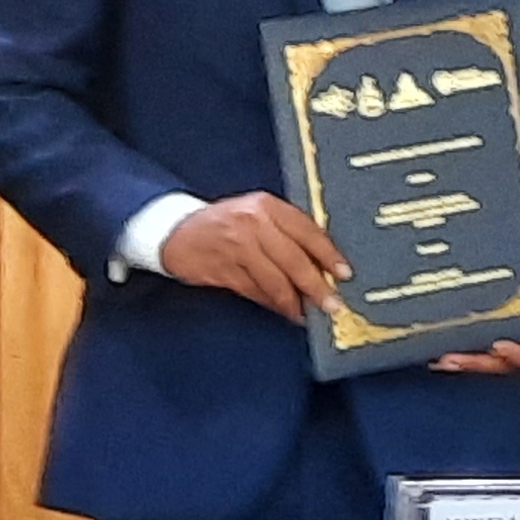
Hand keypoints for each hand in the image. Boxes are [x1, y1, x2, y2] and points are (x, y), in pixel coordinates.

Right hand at [163, 193, 348, 320]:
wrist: (175, 230)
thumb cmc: (225, 223)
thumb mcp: (257, 214)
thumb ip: (286, 231)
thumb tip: (322, 262)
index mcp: (267, 206)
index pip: (307, 231)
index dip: (328, 254)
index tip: (344, 273)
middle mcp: (252, 224)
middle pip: (294, 260)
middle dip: (316, 286)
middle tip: (332, 304)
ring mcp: (236, 247)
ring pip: (274, 280)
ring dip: (294, 301)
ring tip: (307, 313)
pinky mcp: (223, 270)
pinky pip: (255, 291)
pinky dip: (272, 303)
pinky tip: (284, 310)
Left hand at [432, 257, 519, 371]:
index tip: (500, 345)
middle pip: (510, 362)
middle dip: (482, 362)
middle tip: (454, 358)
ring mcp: (518, 343)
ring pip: (494, 362)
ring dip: (468, 362)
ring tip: (442, 357)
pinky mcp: (500, 339)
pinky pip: (484, 353)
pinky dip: (465, 353)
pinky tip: (442, 351)